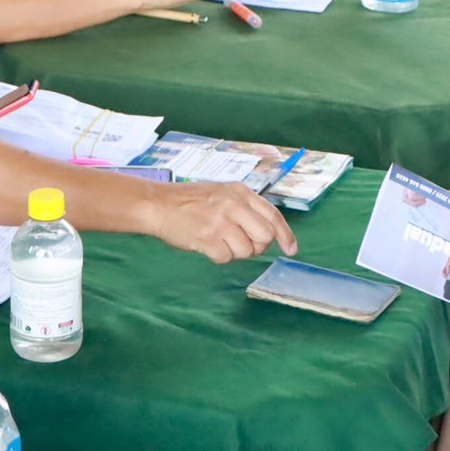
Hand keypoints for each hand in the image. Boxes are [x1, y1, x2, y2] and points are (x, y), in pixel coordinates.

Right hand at [150, 181, 297, 262]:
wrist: (158, 204)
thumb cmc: (190, 201)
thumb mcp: (222, 192)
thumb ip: (244, 207)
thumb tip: (269, 231)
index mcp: (240, 192)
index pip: (273, 215)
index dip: (286, 235)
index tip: (292, 249)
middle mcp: (233, 205)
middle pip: (265, 236)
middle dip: (257, 246)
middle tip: (242, 244)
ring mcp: (220, 222)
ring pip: (247, 251)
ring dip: (235, 252)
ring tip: (219, 241)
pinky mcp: (207, 238)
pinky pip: (226, 258)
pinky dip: (218, 257)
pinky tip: (207, 245)